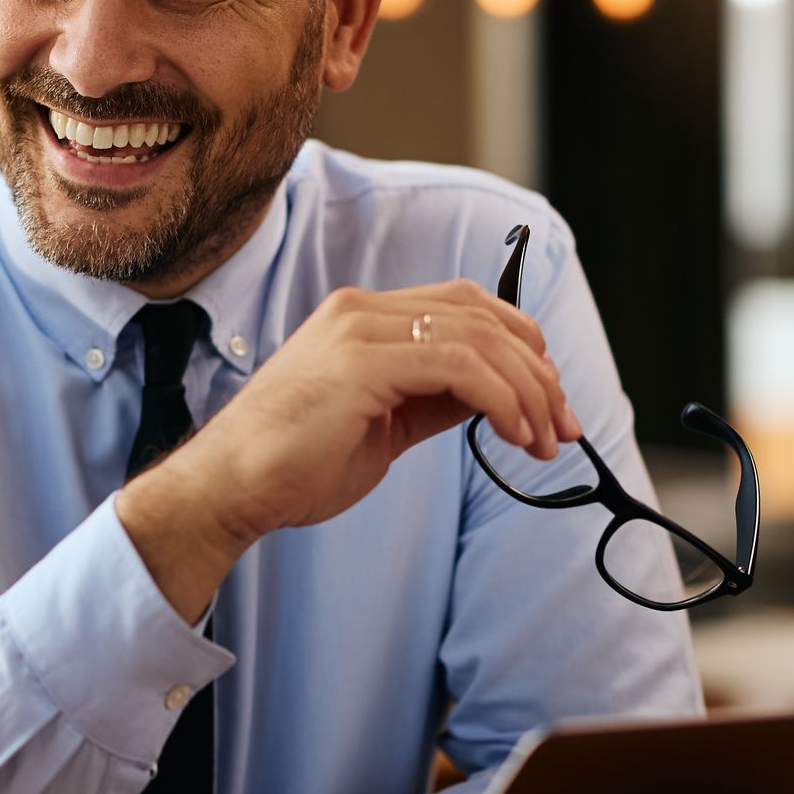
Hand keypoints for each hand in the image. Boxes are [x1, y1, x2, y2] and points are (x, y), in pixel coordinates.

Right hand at [116, 280, 580, 620]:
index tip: (551, 402)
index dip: (522, 347)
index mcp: (363, 317)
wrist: (229, 487)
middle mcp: (362, 311)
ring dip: (528, 393)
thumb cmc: (293, 464)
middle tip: (564, 427)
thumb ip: (434, 398)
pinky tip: (514, 435)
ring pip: (480, 338)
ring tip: (544, 442)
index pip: (466, 306)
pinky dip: (502, 399)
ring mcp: (358, 330)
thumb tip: (495, 396)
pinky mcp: (361, 363)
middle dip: (539, 372)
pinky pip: (459, 366)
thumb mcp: (384, 425)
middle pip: (482, 315)